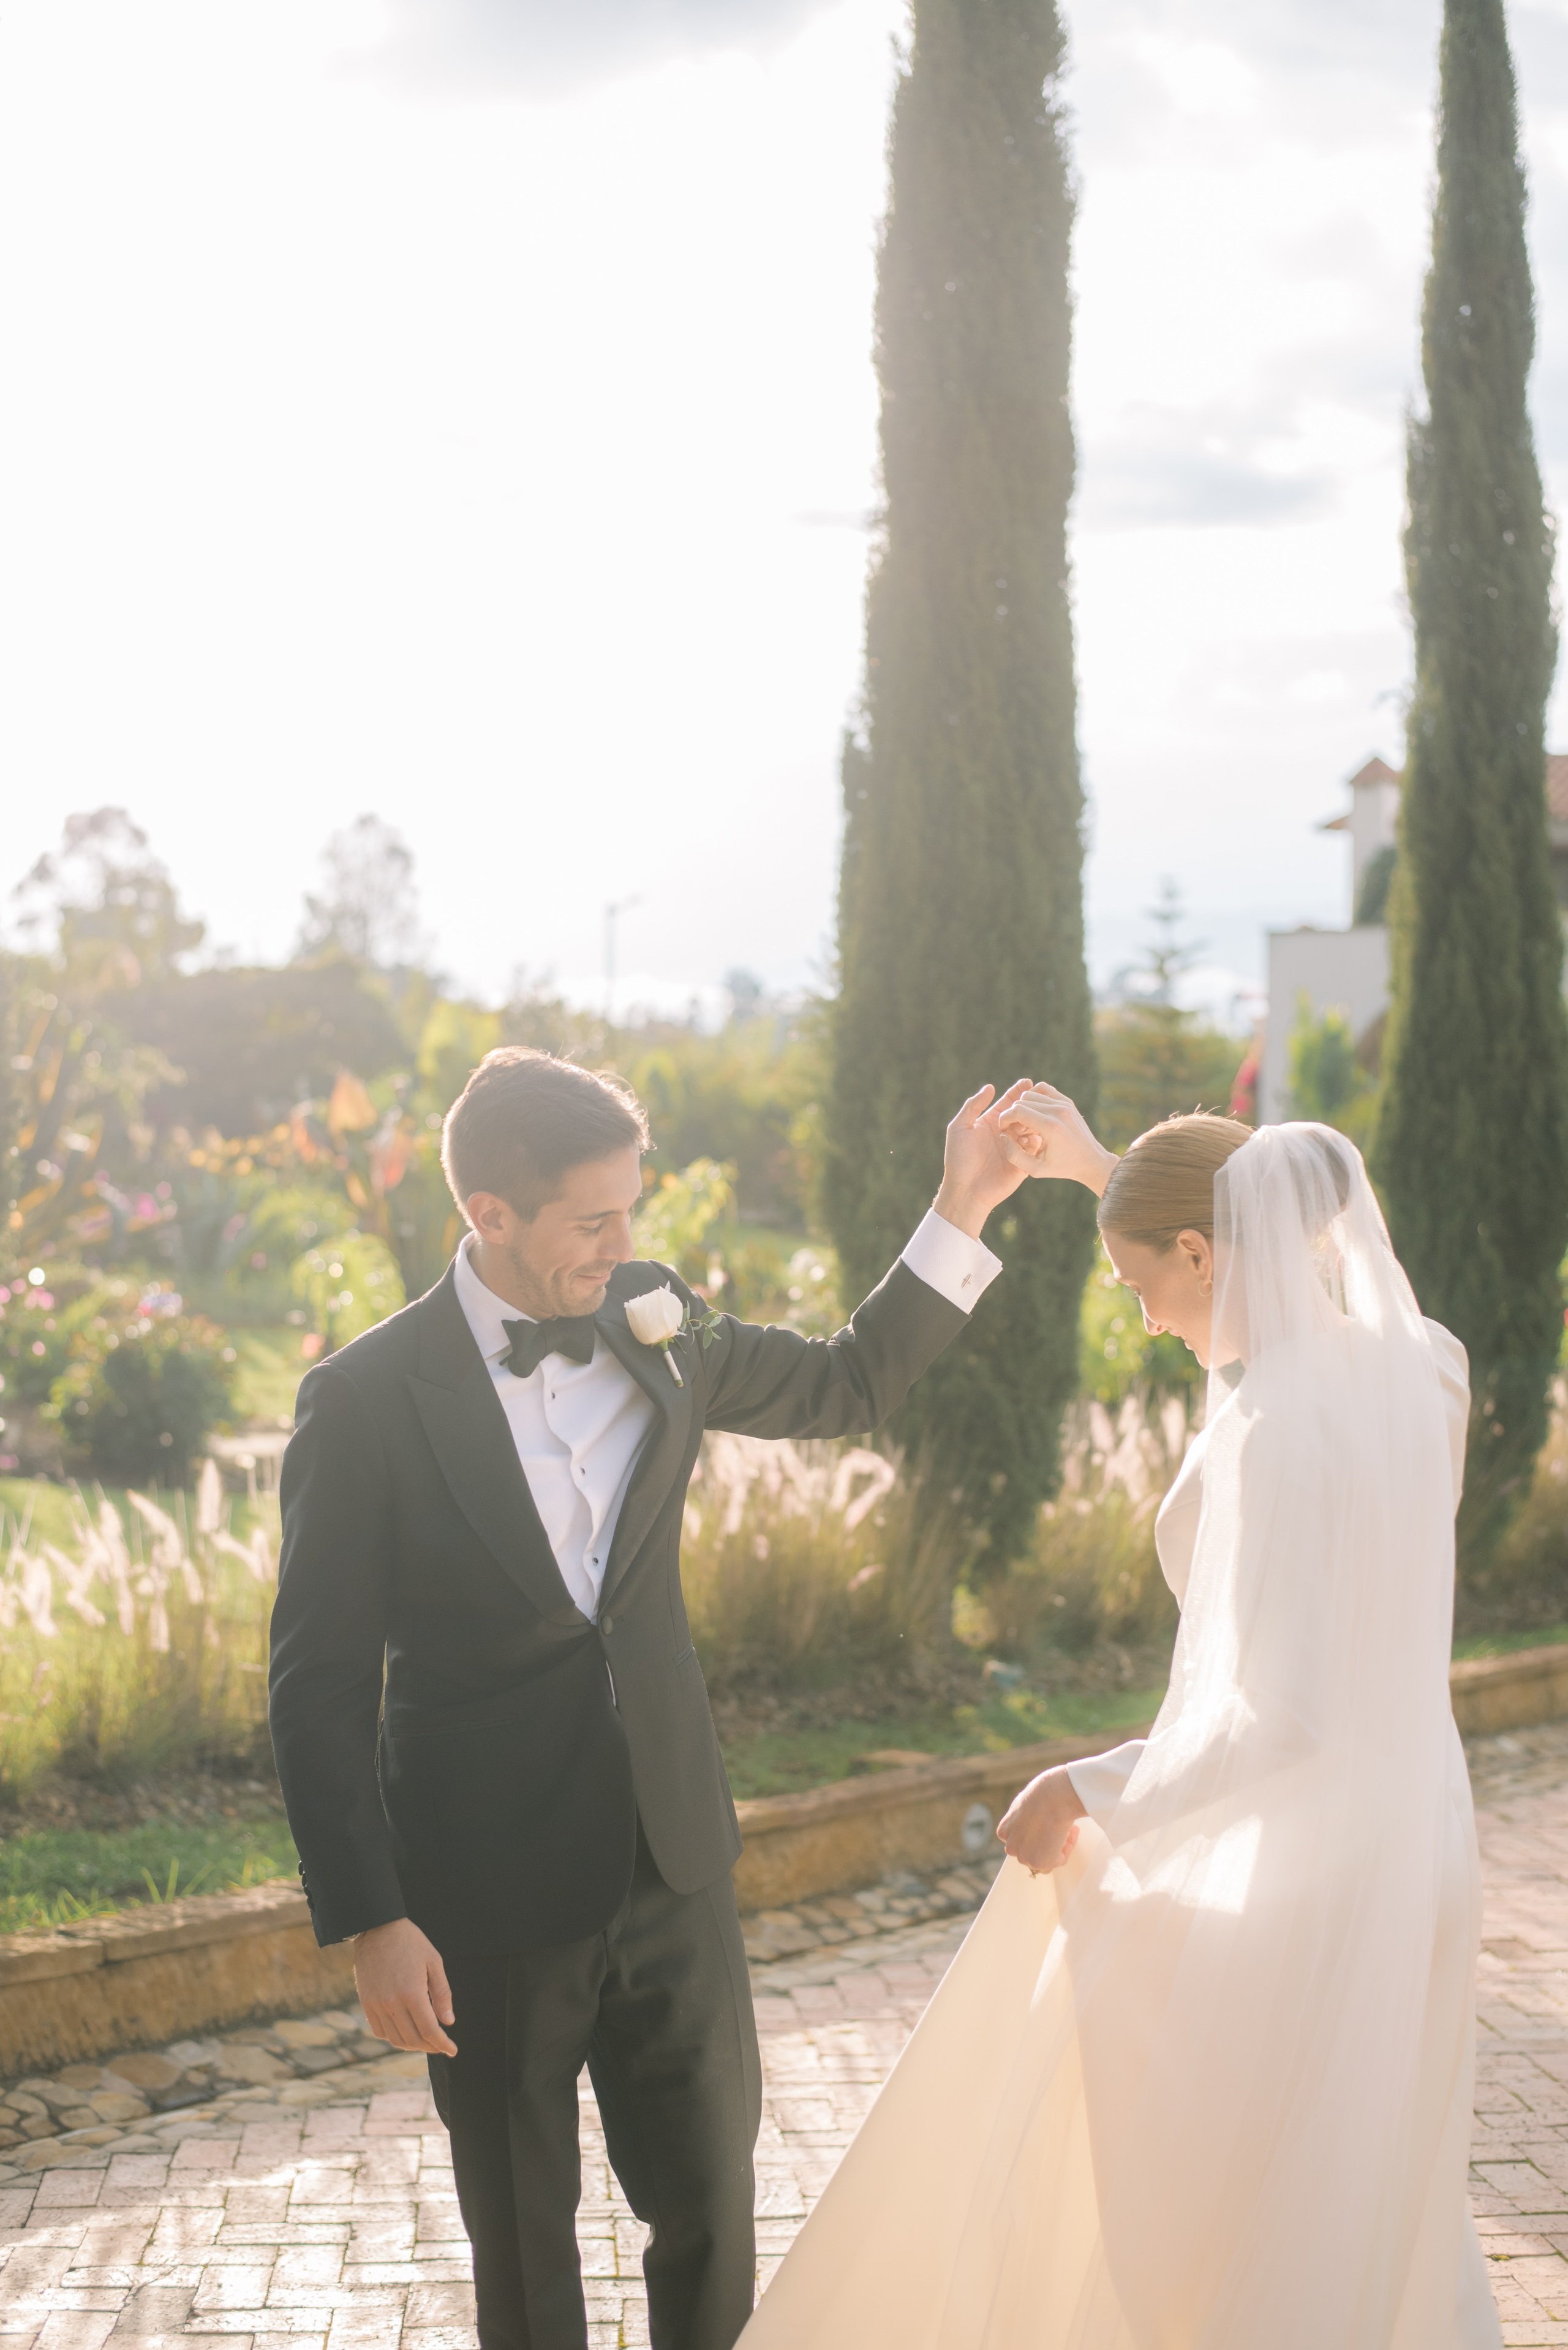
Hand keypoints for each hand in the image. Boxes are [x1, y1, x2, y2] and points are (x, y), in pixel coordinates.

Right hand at [353, 1917, 457, 2055]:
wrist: (377, 1928)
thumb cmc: (410, 1942)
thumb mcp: (434, 1962)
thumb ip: (442, 1994)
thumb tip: (448, 2022)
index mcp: (412, 1993)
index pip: (430, 2030)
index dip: (443, 2044)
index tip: (452, 2050)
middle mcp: (392, 2004)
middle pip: (413, 2039)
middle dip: (430, 2047)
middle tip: (441, 2046)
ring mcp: (376, 2005)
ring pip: (395, 2039)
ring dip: (412, 2045)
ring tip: (425, 2041)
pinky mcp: (366, 2003)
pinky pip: (380, 2031)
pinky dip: (394, 2038)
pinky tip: (404, 2032)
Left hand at [933, 1080, 1036, 1237]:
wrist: (966, 1190)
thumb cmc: (959, 1159)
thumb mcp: (959, 1128)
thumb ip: (973, 1106)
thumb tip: (990, 1086)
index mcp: (990, 1122)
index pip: (1008, 1103)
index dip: (1017, 1091)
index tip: (1028, 1082)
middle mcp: (1005, 1133)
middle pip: (1023, 1114)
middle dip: (1028, 1107)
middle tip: (1031, 1103)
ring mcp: (1015, 1147)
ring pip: (1032, 1129)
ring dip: (1033, 1123)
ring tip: (1030, 1121)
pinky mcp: (1023, 1163)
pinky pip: (1035, 1149)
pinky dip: (1036, 1140)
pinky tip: (1033, 1137)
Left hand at [996, 1765, 1086, 1874]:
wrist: (1052, 1796)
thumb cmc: (1043, 1793)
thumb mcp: (1023, 1805)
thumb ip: (1023, 1820)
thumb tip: (1034, 1824)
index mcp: (1004, 1832)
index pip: (1020, 1843)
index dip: (1037, 1836)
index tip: (1047, 1826)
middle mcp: (1010, 1847)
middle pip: (1032, 1854)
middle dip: (1047, 1844)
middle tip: (1059, 1829)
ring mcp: (1024, 1856)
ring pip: (1046, 1860)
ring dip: (1058, 1847)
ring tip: (1065, 1829)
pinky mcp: (1039, 1862)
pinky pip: (1058, 1861)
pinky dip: (1066, 1850)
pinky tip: (1068, 1833)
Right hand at [997, 1083, 1118, 1197]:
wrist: (1091, 1160)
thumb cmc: (1062, 1167)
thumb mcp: (1036, 1170)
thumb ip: (1014, 1156)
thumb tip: (1003, 1136)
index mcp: (1050, 1127)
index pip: (1017, 1110)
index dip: (1005, 1119)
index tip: (1004, 1129)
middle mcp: (1058, 1111)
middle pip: (1022, 1101)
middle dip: (1012, 1114)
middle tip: (1016, 1129)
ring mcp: (1064, 1104)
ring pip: (1031, 1093)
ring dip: (1023, 1106)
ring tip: (1026, 1123)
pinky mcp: (1067, 1101)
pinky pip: (1043, 1089)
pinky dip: (1034, 1097)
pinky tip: (1034, 1112)